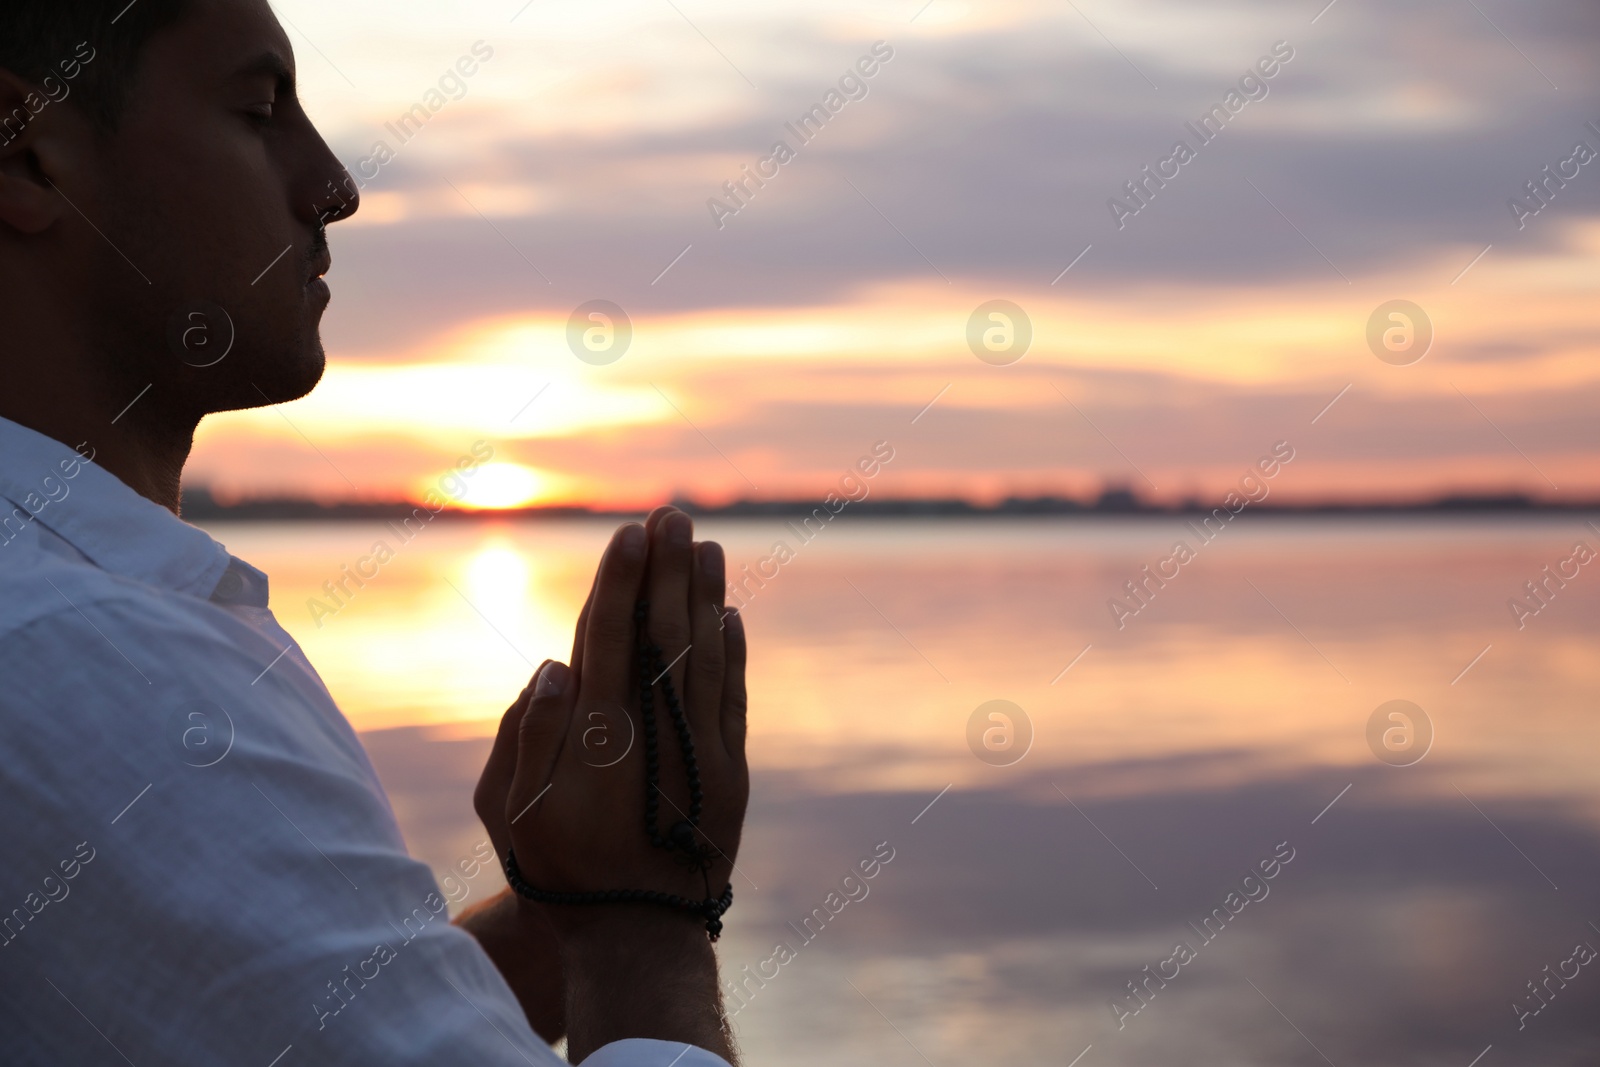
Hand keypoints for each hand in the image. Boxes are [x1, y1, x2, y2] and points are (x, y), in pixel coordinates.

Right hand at [474, 507, 748, 1060]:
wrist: (635, 934)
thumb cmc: (558, 868)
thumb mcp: (511, 810)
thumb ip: (527, 732)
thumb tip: (554, 664)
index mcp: (598, 732)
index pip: (611, 635)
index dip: (621, 581)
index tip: (631, 532)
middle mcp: (654, 731)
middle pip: (664, 631)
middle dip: (668, 569)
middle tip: (674, 514)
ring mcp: (700, 750)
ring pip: (706, 655)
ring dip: (706, 596)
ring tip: (708, 545)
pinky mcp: (731, 774)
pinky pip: (733, 699)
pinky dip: (733, 655)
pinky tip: (731, 616)